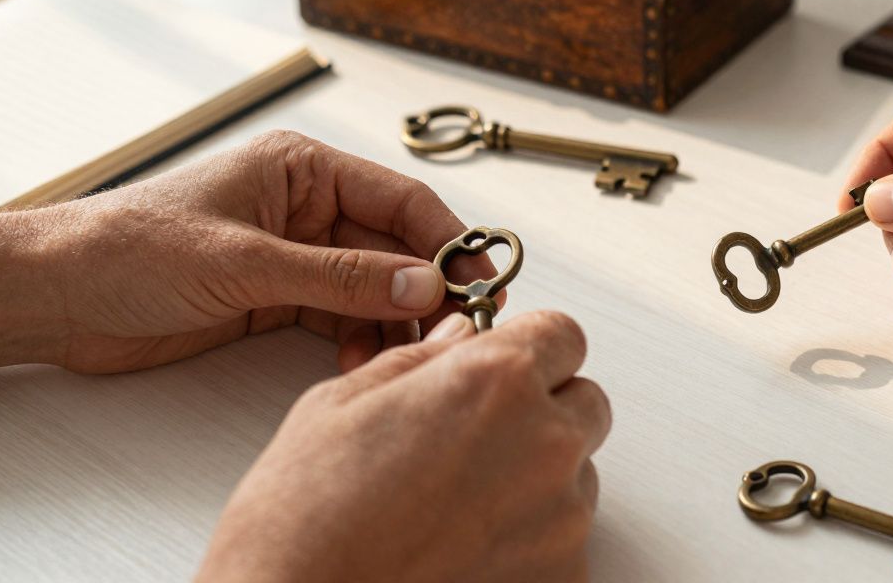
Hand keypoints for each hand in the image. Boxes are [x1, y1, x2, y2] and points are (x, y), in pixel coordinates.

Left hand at [0, 130, 492, 372]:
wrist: (59, 296)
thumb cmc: (132, 248)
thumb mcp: (247, 261)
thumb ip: (340, 277)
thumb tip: (423, 283)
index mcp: (303, 169)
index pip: (399, 199)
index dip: (447, 239)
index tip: (483, 279)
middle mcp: (307, 208)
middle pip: (393, 247)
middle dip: (425, 289)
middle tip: (455, 330)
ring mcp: (294, 255)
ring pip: (372, 288)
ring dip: (393, 322)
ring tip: (409, 355)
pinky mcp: (277, 299)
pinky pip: (341, 317)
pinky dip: (359, 340)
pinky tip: (362, 362)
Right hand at [198, 310, 609, 582]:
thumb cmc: (306, 519)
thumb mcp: (346, 403)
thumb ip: (426, 359)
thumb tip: (462, 337)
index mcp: (497, 382)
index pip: (563, 335)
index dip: (530, 348)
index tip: (507, 365)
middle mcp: (545, 445)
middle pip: (586, 402)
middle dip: (544, 408)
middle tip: (479, 435)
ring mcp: (561, 520)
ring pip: (579, 474)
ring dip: (538, 476)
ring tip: (458, 502)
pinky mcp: (563, 578)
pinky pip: (566, 540)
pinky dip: (531, 539)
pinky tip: (464, 547)